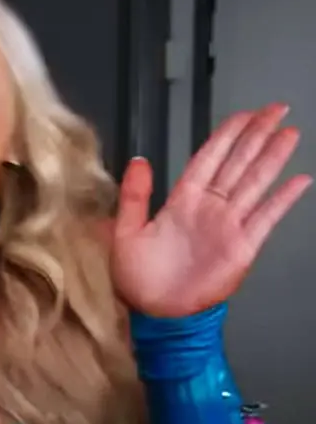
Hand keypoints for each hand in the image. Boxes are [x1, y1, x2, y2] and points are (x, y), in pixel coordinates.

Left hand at [112, 103, 311, 316]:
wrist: (156, 313)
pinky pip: (265, 218)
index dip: (226, 135)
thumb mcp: (125, 231)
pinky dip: (282, 200)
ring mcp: (227, 225)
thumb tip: (138, 160)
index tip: (243, 115)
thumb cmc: (138, 278)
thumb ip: (134, 195)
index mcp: (181, 200)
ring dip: (272, 158)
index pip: (208, 158)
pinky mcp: (241, 246)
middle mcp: (208, 208)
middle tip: (276, 110)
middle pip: (237, 163)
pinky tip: (299, 181)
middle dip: (256, 136)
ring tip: (289, 133)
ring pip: (254, 183)